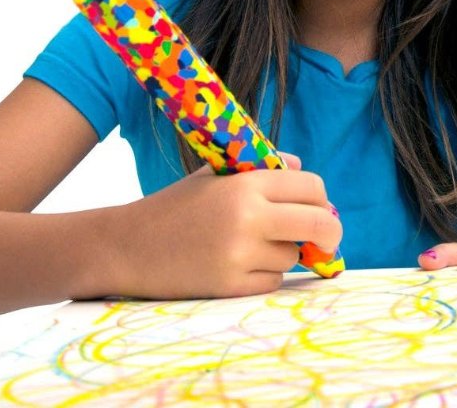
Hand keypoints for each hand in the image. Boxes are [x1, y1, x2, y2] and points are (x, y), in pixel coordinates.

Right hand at [102, 151, 340, 299]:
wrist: (127, 246)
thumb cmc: (176, 206)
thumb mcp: (215, 175)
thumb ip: (261, 170)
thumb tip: (302, 168)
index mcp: (246, 183)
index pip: (311, 186)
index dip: (321, 197)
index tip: (319, 207)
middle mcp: (248, 217)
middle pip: (319, 224)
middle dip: (329, 232)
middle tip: (327, 239)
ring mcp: (240, 255)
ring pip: (293, 256)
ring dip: (283, 253)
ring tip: (250, 245)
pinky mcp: (231, 287)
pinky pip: (272, 281)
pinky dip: (263, 275)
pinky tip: (236, 265)